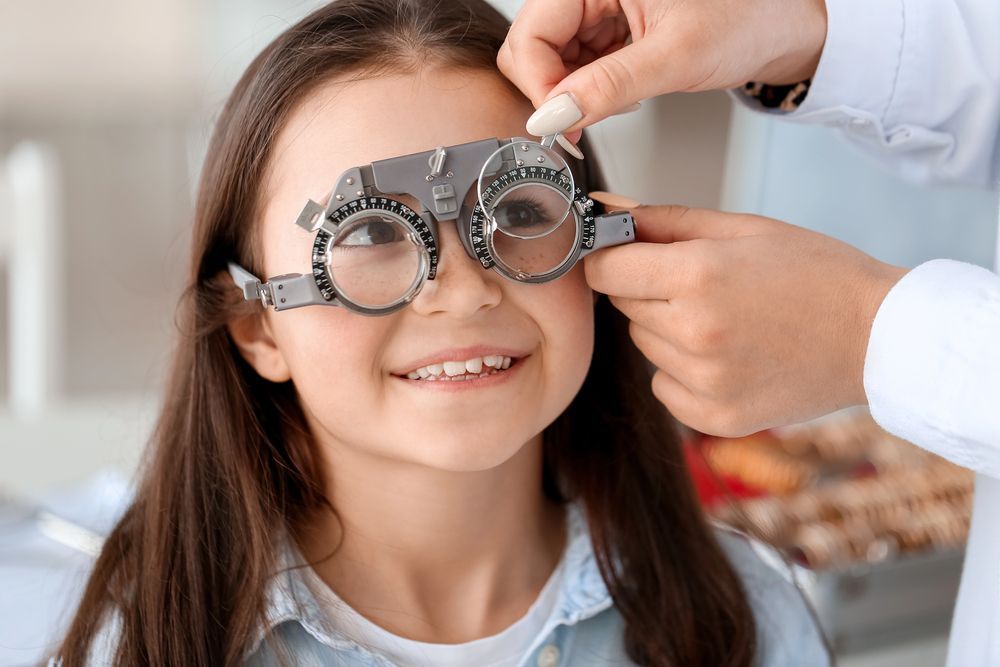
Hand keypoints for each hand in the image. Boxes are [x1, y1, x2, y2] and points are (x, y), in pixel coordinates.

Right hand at [498, 0, 827, 135]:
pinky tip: (617, 94)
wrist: (779, 25)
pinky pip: (572, 63)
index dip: (541, 85)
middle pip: (531, 46)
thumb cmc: (745, 19)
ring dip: (570, 93)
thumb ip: (607, 88)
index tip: (563, 124)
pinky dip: (586, 89)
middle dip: (551, 91)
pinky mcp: (605, 25)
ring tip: (615, 102)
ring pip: (547, 59)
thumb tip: (552, 117)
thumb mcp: (674, 58)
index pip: (532, 35)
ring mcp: (595, 6)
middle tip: (583, 121)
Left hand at [584, 204, 907, 436]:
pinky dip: (683, 372)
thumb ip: (663, 220)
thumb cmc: (816, 273)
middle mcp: (694, 333)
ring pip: (644, 345)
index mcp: (698, 276)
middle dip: (650, 290)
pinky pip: (664, 386)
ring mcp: (705, 381)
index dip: (615, 258)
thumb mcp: (742, 229)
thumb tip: (603, 208)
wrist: (878, 336)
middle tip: (705, 286)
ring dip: (668, 330)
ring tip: (726, 321)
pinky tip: (729, 356)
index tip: (633, 256)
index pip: (604, 269)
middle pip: (624, 306)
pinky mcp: (715, 417)